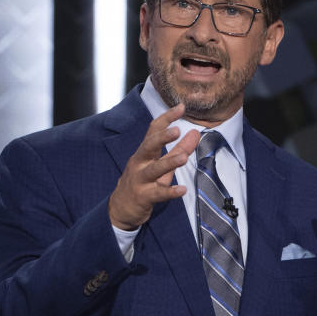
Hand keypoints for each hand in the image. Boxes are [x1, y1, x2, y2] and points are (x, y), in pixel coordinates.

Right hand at [108, 104, 199, 229]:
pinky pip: (158, 193)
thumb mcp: (161, 164)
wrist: (121, 208)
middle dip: (162, 137)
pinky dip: (170, 192)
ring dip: (169, 162)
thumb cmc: (143, 182)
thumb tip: (195, 133)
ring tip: (184, 158)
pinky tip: (182, 190)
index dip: (167, 118)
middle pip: (149, 146)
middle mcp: (140, 163)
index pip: (153, 130)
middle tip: (177, 129)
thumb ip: (179, 149)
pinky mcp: (144, 197)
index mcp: (144, 151)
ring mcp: (141, 180)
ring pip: (154, 169)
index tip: (181, 107)